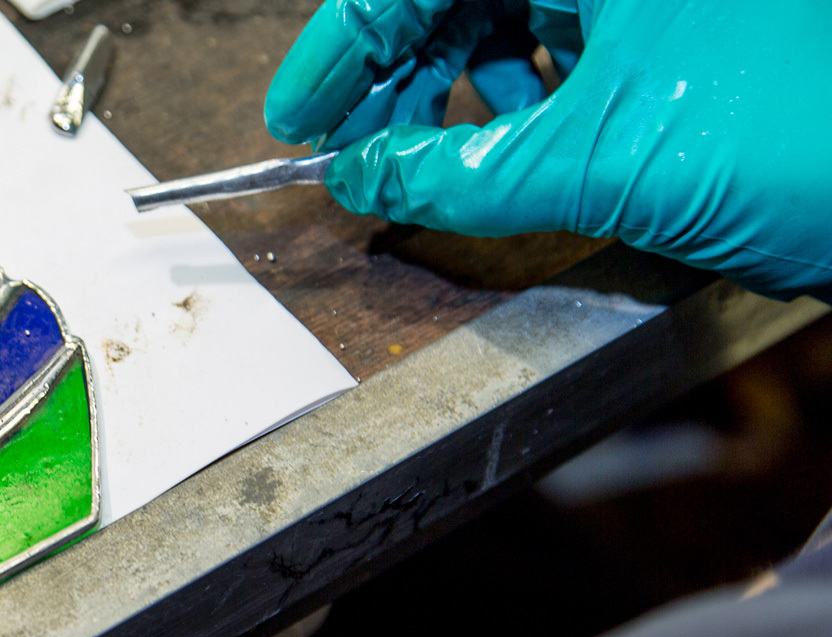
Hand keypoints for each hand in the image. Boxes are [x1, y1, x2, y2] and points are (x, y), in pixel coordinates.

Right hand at [265, 0, 831, 300]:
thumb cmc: (804, 126)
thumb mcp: (601, 157)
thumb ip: (461, 171)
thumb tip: (364, 177)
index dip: (345, 48)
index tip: (298, 116)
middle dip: (395, 73)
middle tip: (349, 148)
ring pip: (511, 16)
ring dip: (454, 90)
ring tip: (419, 158)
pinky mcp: (678, 35)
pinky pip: (568, 48)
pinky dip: (520, 101)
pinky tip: (501, 148)